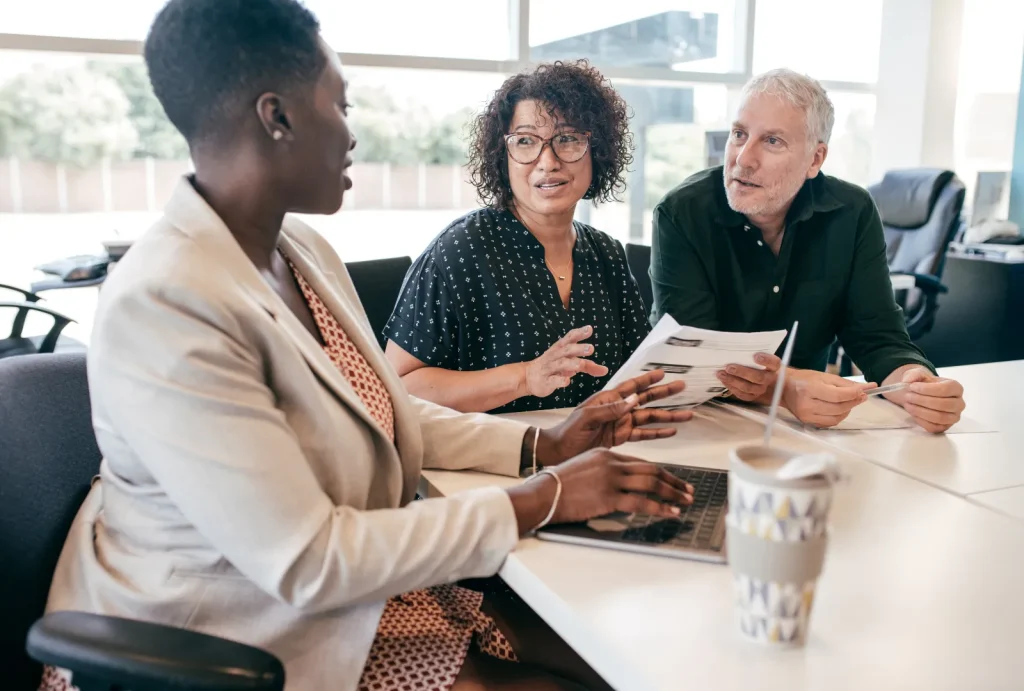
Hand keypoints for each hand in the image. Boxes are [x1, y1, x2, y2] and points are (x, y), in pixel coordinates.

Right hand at [508, 448, 695, 532]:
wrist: (544, 493)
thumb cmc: (559, 484)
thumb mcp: (584, 467)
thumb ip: (605, 470)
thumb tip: (623, 483)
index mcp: (606, 453)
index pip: (641, 462)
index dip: (661, 472)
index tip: (673, 481)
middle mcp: (611, 463)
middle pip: (651, 470)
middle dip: (673, 481)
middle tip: (687, 490)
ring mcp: (611, 479)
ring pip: (651, 483)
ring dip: (672, 493)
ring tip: (685, 501)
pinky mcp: (609, 497)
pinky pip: (641, 502)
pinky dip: (660, 507)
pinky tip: (670, 512)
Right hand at [521, 326, 608, 398]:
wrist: (528, 377)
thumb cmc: (553, 367)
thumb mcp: (570, 363)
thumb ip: (589, 366)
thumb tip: (605, 370)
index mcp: (561, 348)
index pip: (570, 338)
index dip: (579, 333)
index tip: (589, 329)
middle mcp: (555, 356)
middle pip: (567, 350)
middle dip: (578, 348)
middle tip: (591, 348)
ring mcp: (550, 368)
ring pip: (560, 364)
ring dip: (571, 363)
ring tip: (580, 365)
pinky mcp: (546, 381)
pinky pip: (553, 380)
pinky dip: (560, 380)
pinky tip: (567, 380)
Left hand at [540, 370, 693, 460]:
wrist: (559, 452)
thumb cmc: (567, 432)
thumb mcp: (586, 418)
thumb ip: (610, 410)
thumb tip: (633, 400)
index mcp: (607, 399)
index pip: (631, 386)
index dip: (648, 379)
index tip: (663, 373)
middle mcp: (616, 410)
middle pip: (646, 399)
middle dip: (665, 394)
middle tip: (682, 387)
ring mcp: (620, 424)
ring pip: (649, 418)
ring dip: (668, 416)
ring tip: (687, 414)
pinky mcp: (621, 438)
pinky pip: (643, 434)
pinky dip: (658, 433)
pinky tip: (671, 431)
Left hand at [715, 353, 781, 401]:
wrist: (768, 383)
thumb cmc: (760, 365)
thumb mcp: (761, 356)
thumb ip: (752, 353)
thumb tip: (735, 347)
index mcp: (774, 366)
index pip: (773, 363)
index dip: (766, 360)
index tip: (756, 356)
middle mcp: (768, 379)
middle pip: (758, 377)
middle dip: (742, 372)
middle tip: (729, 367)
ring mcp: (761, 389)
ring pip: (748, 387)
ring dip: (732, 380)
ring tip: (721, 374)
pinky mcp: (752, 396)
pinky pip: (742, 394)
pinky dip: (731, 387)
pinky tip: (724, 380)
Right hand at [781, 369, 875, 427]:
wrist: (784, 388)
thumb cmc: (804, 380)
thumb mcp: (824, 376)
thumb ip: (846, 383)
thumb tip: (868, 387)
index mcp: (809, 389)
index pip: (838, 396)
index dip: (854, 394)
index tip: (865, 390)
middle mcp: (807, 404)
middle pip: (839, 408)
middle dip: (854, 401)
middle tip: (862, 395)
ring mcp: (806, 416)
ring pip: (837, 417)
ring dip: (848, 409)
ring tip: (849, 401)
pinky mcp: (807, 422)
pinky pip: (830, 423)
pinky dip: (839, 416)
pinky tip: (839, 408)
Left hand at [895, 367, 964, 432]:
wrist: (921, 395)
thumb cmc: (924, 384)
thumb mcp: (919, 375)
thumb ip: (914, 374)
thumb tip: (908, 381)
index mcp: (956, 388)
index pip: (946, 389)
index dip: (927, 389)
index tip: (912, 386)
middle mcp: (959, 403)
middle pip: (943, 404)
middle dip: (922, 400)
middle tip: (907, 396)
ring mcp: (953, 417)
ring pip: (939, 417)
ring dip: (920, 411)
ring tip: (908, 404)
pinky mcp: (945, 427)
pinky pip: (933, 427)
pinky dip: (920, 420)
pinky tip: (912, 413)